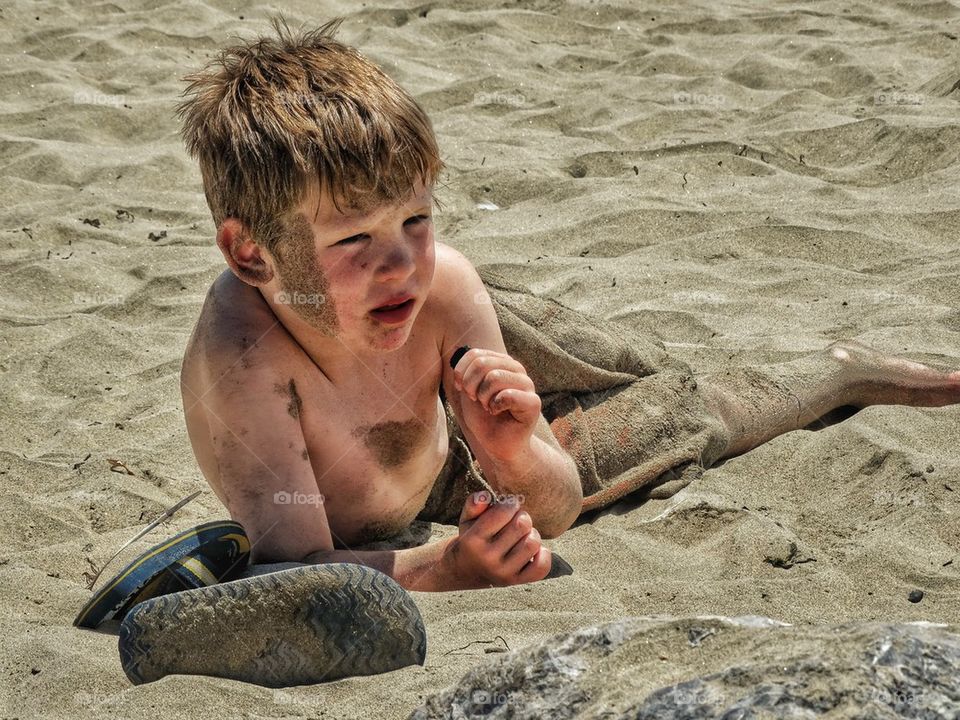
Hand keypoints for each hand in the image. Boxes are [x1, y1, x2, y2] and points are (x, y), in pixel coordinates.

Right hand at [441, 491, 551, 587]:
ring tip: (522, 534)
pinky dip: (542, 554)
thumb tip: (486, 496)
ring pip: (533, 543)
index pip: (503, 513)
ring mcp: (503, 573)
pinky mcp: (516, 582)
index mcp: (473, 541)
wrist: (465, 572)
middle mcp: (488, 559)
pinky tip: (532, 550)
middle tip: (516, 519)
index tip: (509, 506)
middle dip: (522, 516)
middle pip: (522, 525)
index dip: (510, 504)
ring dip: (531, 533)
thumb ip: (474, 504)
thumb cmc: (471, 539)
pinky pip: (542, 566)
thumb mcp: (466, 519)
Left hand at [451, 347, 540, 462]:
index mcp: (501, 362)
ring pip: (493, 377)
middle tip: (477, 401)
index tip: (462, 390)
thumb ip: (466, 372)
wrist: (498, 445)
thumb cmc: (483, 418)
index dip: (461, 373)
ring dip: (483, 397)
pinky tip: (497, 413)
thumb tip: (458, 353)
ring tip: (488, 407)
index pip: (475, 354)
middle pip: (482, 363)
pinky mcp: (533, 402)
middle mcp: (516, 368)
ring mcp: (527, 384)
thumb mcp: (468, 391)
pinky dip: (495, 406)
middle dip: (471, 386)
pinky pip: (507, 395)